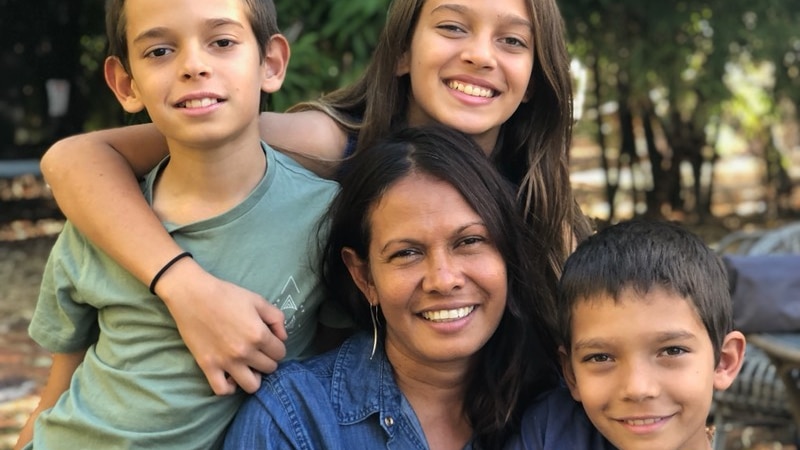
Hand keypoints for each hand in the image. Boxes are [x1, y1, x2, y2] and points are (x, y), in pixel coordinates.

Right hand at [156, 259, 287, 394]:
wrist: (192, 296)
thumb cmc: (226, 295)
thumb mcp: (258, 300)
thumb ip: (276, 318)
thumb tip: (283, 337)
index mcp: (259, 335)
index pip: (280, 353)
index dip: (277, 347)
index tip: (269, 342)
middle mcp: (245, 352)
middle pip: (269, 368)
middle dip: (267, 360)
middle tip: (258, 351)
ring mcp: (226, 362)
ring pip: (251, 386)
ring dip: (253, 377)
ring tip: (248, 366)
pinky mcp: (208, 367)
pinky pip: (222, 390)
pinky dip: (229, 388)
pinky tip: (231, 376)